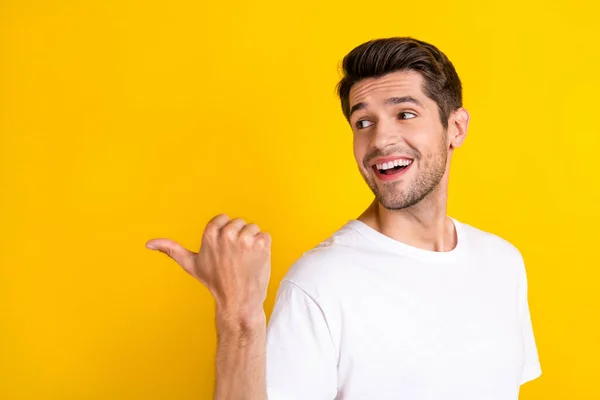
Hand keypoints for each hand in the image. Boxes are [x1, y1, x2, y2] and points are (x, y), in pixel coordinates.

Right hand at [145, 214, 271, 321]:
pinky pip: (266, 236)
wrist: (238, 301)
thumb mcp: (191, 265)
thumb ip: (171, 250)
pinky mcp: (261, 244)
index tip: (223, 252)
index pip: (223, 219)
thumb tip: (148, 243)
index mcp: (210, 233)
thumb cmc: (215, 282)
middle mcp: (227, 234)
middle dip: (239, 238)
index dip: (225, 235)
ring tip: (245, 261)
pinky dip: (264, 248)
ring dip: (252, 243)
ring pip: (253, 228)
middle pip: (239, 223)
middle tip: (234, 259)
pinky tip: (256, 262)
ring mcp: (245, 239)